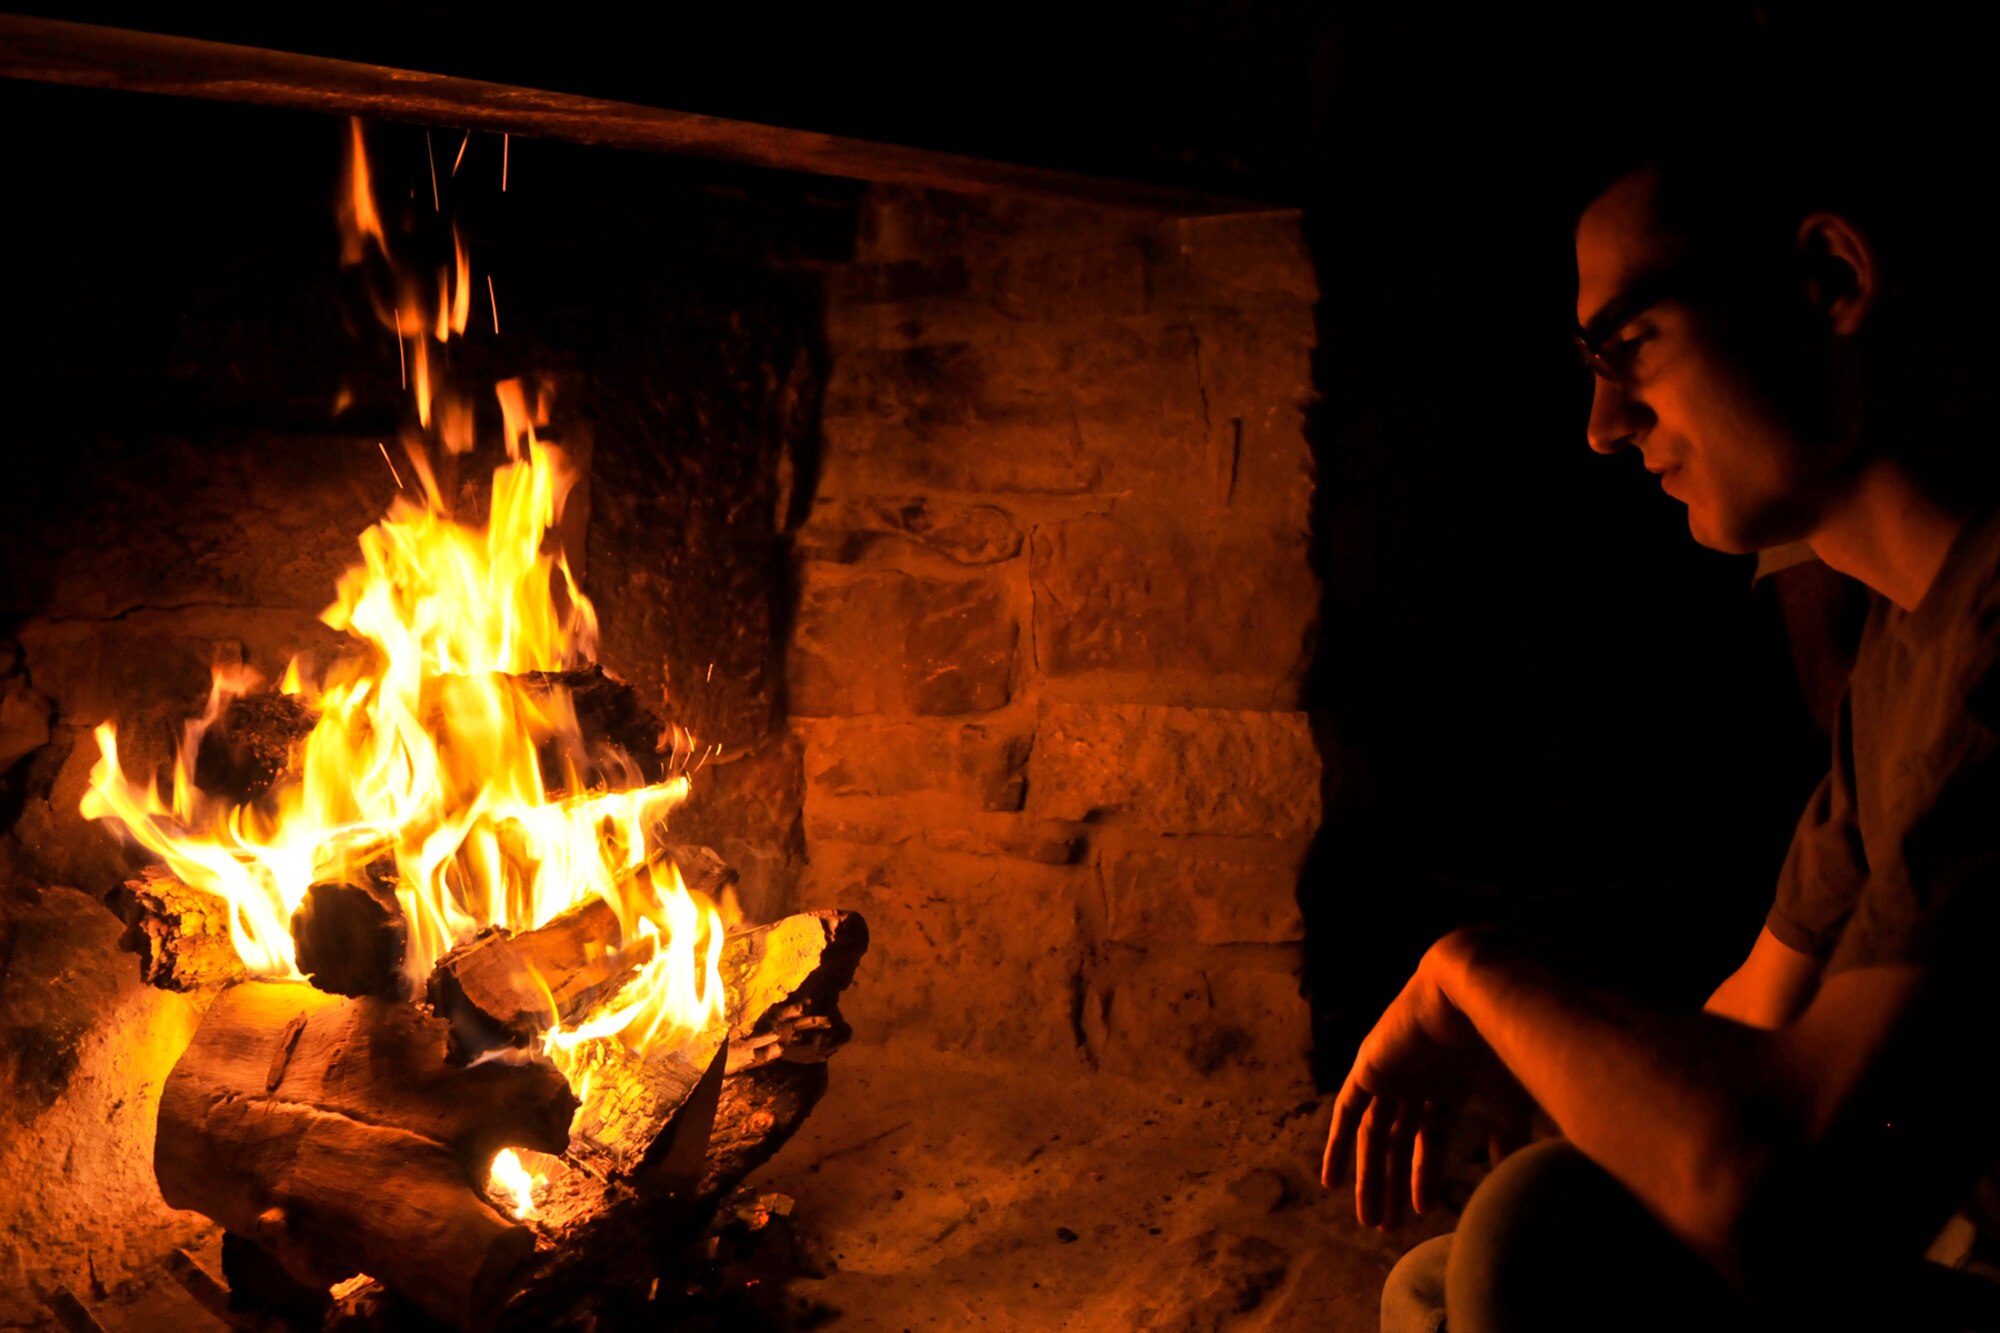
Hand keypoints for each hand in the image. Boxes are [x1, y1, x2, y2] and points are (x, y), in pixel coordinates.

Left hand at [1320, 934, 1486, 1229]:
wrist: (1478, 993)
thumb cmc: (1503, 1042)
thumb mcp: (1509, 1100)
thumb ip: (1506, 1139)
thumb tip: (1509, 1178)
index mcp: (1449, 1084)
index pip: (1430, 1138)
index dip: (1425, 1174)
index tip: (1424, 1211)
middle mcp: (1417, 1078)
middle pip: (1396, 1141)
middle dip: (1391, 1184)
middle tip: (1386, 1227)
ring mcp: (1392, 1072)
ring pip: (1374, 1135)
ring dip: (1369, 1177)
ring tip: (1370, 1219)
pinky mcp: (1371, 1067)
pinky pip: (1347, 1111)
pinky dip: (1338, 1144)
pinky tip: (1331, 1180)